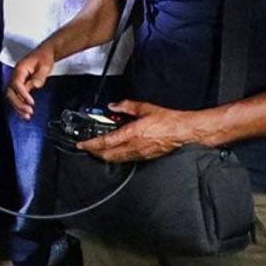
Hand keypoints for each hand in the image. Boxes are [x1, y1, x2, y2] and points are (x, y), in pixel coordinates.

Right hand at [5, 45, 55, 119]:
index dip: (22, 94)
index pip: (16, 83)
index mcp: (20, 69)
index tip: (31, 102)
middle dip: (18, 103)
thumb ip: (39, 76)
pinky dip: (19, 105)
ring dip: (17, 107)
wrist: (44, 53)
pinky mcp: (20, 85)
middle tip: (28, 112)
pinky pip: (16, 96)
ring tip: (27, 116)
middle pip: (10, 92)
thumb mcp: (45, 66)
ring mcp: (17, 80)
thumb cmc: (44, 57)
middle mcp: (15, 75)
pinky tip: (24, 113)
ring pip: (11, 96)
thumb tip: (35, 85)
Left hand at [77, 100, 196, 162]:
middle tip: (87, 148)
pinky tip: (115, 152)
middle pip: (108, 155)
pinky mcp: (146, 157)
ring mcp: (140, 153)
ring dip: (105, 155)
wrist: (184, 131)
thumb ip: (126, 106)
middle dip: (95, 152)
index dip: (91, 144)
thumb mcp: (145, 108)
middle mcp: (134, 146)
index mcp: (132, 134)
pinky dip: (117, 157)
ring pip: (117, 159)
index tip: (82, 144)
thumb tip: (114, 106)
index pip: (106, 142)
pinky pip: (127, 159)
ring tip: (97, 150)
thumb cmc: (168, 121)